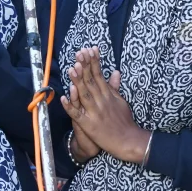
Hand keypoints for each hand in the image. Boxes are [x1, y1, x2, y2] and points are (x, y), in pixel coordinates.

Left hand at [63, 47, 150, 164]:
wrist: (128, 141)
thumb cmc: (124, 121)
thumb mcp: (121, 101)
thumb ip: (114, 86)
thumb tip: (115, 71)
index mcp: (108, 95)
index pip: (99, 75)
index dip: (93, 62)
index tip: (89, 49)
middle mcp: (102, 101)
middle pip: (91, 81)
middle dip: (84, 66)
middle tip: (79, 53)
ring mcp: (95, 112)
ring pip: (84, 94)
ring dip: (77, 81)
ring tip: (72, 69)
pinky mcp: (89, 125)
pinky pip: (77, 114)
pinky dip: (70, 106)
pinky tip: (63, 98)